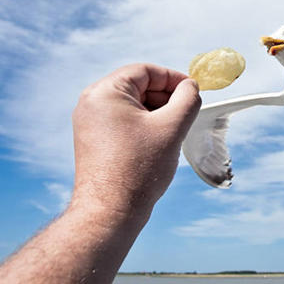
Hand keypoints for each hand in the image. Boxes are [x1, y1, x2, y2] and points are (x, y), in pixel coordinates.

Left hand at [70, 64, 200, 223]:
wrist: (110, 212)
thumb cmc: (138, 170)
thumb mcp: (171, 127)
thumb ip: (187, 99)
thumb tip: (191, 86)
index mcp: (104, 92)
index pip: (145, 71)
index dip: (174, 78)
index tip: (194, 91)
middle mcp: (91, 103)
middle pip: (138, 86)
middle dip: (166, 97)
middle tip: (187, 113)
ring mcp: (89, 122)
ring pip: (132, 105)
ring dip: (157, 112)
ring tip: (174, 132)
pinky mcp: (93, 139)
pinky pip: (123, 121)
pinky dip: (144, 125)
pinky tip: (158, 143)